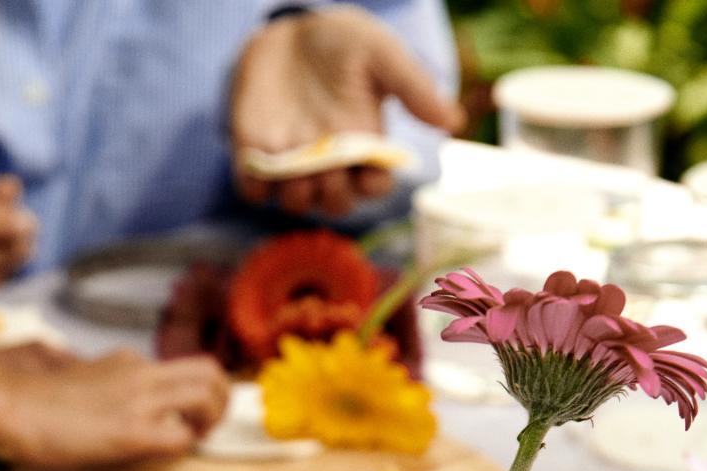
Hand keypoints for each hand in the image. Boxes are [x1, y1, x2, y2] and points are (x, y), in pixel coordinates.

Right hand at [0, 323, 229, 470]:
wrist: (10, 403)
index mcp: (126, 361)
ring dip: (212, 420)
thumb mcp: (68, 369)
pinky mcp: (132, 430)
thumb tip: (75, 369)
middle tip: (206, 426)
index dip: (194, 392)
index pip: (180, 368)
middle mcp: (140, 373)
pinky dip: (184, 447)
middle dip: (221, 399)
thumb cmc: (28, 395)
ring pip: (208, 394)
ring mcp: (139, 399)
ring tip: (196, 438)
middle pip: (211, 370)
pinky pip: (182, 438)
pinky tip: (164, 452)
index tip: (186, 414)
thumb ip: (89, 372)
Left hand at [230, 4, 463, 217]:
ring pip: (296, 204)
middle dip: (334, 194)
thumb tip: (453, 123)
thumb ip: (413, 87)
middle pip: (336, 204)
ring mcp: (291, 161)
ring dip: (298, 195)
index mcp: (362, 145)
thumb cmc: (341, 42)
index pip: (374, 187)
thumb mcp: (380, 54)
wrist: (288, 28)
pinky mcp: (255, 155)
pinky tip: (262, 161)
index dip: (373, 187)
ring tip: (297, 165)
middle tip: (329, 167)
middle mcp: (329, 162)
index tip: (368, 167)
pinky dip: (256, 187)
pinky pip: (253, 190)